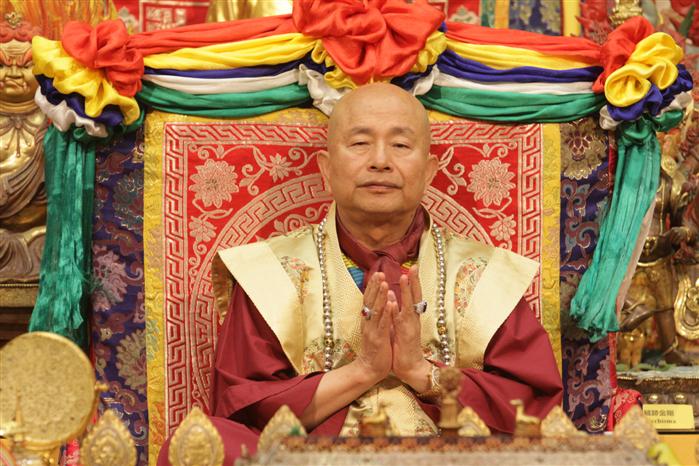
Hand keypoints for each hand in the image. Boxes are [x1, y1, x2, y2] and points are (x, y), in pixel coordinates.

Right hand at [354, 272, 392, 383]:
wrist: (369, 369)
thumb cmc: (375, 349)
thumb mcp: (375, 329)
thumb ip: (377, 316)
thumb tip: (381, 303)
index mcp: (368, 320)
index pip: (369, 299)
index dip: (373, 287)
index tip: (378, 274)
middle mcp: (368, 322)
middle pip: (370, 301)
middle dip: (376, 287)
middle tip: (380, 273)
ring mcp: (372, 330)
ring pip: (376, 310)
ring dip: (381, 296)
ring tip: (385, 283)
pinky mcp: (378, 339)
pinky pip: (382, 324)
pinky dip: (386, 313)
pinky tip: (391, 304)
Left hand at [391, 266, 431, 391]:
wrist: (411, 368)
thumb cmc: (405, 347)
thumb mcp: (400, 326)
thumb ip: (397, 311)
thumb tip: (392, 296)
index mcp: (411, 317)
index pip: (414, 296)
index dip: (413, 282)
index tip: (412, 268)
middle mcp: (413, 319)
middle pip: (416, 297)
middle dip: (414, 281)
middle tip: (414, 267)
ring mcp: (410, 326)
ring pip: (409, 305)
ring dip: (407, 291)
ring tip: (404, 277)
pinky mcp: (404, 335)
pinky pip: (400, 320)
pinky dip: (396, 310)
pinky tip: (393, 300)